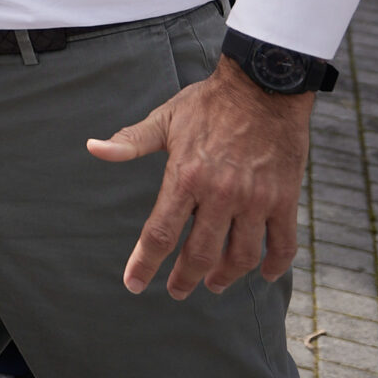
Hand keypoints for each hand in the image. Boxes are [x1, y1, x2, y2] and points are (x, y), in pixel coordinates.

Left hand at [86, 59, 312, 296]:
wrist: (263, 87)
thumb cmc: (209, 104)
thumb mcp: (165, 119)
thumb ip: (130, 141)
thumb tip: (93, 148)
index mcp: (186, 177)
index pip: (160, 233)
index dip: (145, 263)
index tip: (134, 284)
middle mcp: (220, 195)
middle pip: (200, 254)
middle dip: (185, 279)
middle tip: (177, 290)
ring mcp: (255, 200)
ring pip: (240, 257)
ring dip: (225, 277)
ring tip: (214, 284)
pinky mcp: (285, 200)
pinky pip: (282, 244)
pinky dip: (273, 266)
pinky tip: (261, 274)